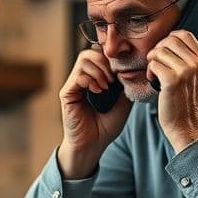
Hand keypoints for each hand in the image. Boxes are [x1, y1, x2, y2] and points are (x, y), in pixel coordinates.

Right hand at [57, 47, 131, 178]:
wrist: (92, 145)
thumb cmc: (106, 127)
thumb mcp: (123, 103)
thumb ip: (125, 85)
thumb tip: (130, 68)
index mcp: (93, 79)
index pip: (99, 56)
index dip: (111, 58)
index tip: (121, 71)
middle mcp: (81, 80)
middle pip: (90, 52)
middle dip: (105, 62)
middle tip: (114, 78)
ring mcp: (73, 85)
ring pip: (84, 59)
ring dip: (99, 70)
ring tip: (106, 86)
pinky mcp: (67, 93)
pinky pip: (78, 75)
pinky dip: (91, 79)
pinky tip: (98, 91)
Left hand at [146, 26, 197, 152]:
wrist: (190, 129)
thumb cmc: (196, 106)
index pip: (184, 34)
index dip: (169, 40)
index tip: (164, 54)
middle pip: (170, 40)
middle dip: (158, 50)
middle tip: (156, 63)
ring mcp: (185, 71)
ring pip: (159, 51)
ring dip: (152, 62)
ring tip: (155, 75)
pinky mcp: (172, 80)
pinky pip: (154, 64)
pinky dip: (150, 72)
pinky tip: (154, 82)